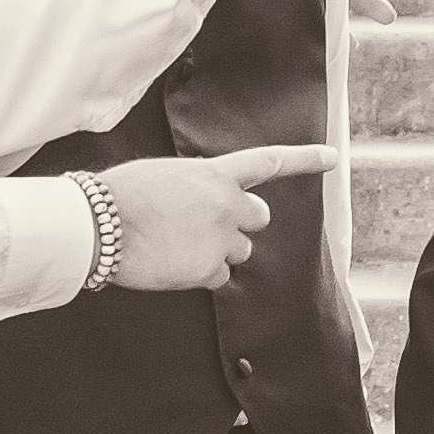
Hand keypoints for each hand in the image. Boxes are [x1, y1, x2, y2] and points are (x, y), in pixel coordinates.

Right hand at [93, 143, 332, 291]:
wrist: (100, 225)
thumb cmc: (120, 196)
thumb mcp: (164, 175)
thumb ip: (195, 185)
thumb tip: (201, 200)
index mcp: (215, 174)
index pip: (269, 162)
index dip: (305, 159)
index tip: (333, 158)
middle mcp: (226, 204)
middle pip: (259, 218)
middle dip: (240, 224)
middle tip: (207, 228)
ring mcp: (221, 238)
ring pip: (240, 251)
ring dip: (218, 251)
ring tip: (178, 246)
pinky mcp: (210, 269)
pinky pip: (220, 276)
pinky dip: (201, 274)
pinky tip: (173, 264)